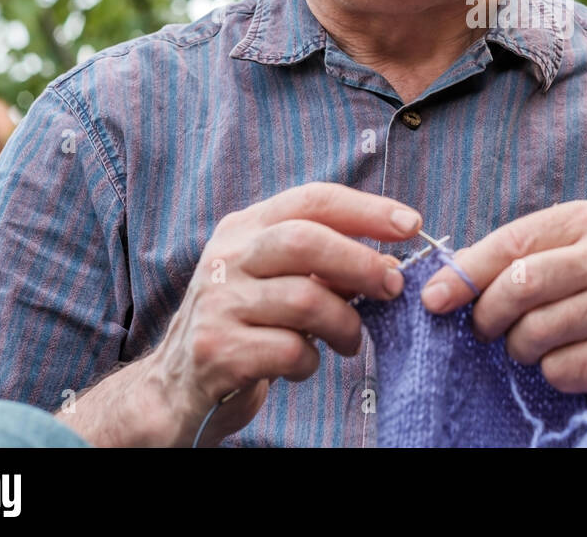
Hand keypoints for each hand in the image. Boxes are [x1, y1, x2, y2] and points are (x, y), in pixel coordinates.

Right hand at [144, 182, 421, 445]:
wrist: (176, 387)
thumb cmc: (245, 326)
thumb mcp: (277, 281)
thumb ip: (324, 264)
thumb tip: (391, 260)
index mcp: (245, 228)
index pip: (312, 200)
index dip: (366, 209)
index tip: (410, 224)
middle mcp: (226, 257)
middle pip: (307, 240)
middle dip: (362, 263)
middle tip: (393, 287)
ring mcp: (217, 302)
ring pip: (306, 299)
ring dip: (345, 324)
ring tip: (350, 340)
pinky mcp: (216, 350)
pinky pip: (288, 350)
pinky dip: (311, 361)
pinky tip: (304, 365)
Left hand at [418, 200, 586, 392]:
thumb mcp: (576, 256)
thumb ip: (521, 257)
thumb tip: (446, 280)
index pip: (513, 241)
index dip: (466, 272)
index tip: (434, 297)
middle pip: (518, 286)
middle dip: (487, 316)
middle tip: (484, 330)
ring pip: (533, 333)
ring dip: (522, 349)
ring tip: (540, 344)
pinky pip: (558, 368)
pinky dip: (554, 372)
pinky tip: (577, 359)